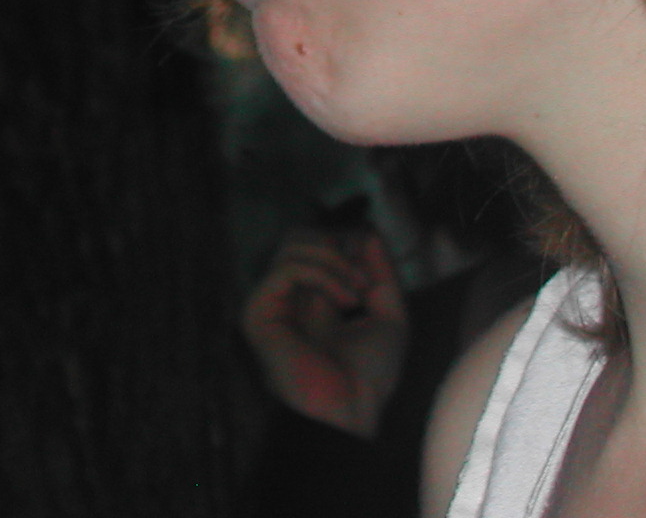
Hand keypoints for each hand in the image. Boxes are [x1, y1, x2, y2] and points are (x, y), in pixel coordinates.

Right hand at [240, 225, 409, 438]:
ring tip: (358, 290)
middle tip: (364, 277)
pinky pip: (287, 267)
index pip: (315, 242)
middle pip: (299, 234)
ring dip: (335, 260)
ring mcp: (269, 301)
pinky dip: (324, 274)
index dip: (347, 240)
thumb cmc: (368, 376)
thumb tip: (369, 232)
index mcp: (309, 296)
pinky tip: (345, 299)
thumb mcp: (388, 313)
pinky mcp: (258, 311)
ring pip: (292, 243)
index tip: (373, 261)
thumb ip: (380, 272)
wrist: (350, 413)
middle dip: (338, 245)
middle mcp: (285, 295)